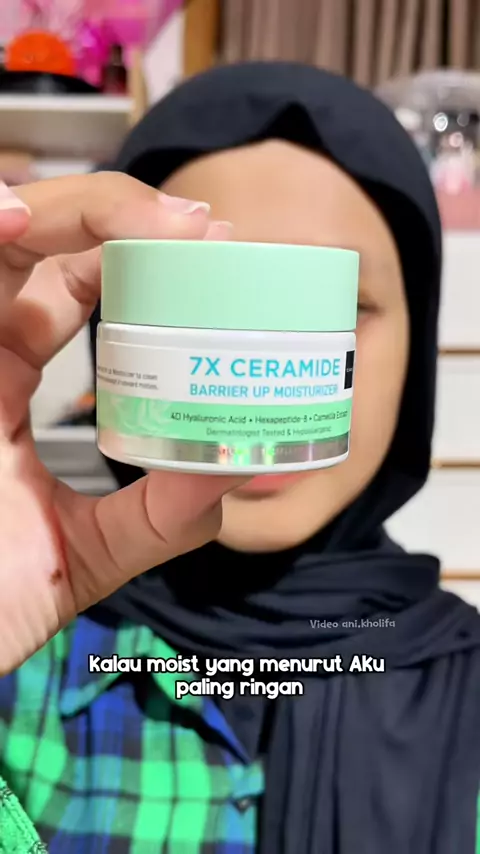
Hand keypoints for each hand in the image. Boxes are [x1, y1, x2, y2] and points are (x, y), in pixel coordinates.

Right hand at [0, 174, 238, 674]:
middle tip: (203, 230)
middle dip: (119, 220)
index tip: (213, 256)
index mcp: (12, 387)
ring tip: (149, 220)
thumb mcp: (89, 552)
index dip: (134, 258)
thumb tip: (235, 473)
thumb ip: (159, 516)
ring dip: (69, 212)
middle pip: (38, 248)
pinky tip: (13, 219)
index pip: (71, 292)